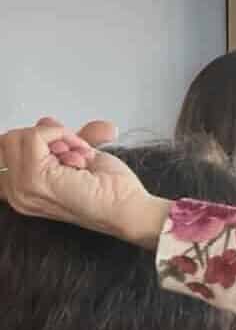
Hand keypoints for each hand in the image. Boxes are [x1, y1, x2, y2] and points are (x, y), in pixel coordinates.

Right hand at [0, 117, 164, 246]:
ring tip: (78, 159)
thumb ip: (56, 140)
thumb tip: (46, 121)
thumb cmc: (111, 191)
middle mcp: (16, 193)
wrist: (129, 209)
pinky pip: (34, 136)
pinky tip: (81, 157)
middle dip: (46, 138)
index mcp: (22, 190)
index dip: (37, 141)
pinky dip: (62, 135)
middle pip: (10, 140)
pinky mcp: (34, 178)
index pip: (8, 149)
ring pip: (20, 136)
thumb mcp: (77, 157)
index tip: (67, 153)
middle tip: (74, 154)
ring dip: (58, 139)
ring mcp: (22, 188)